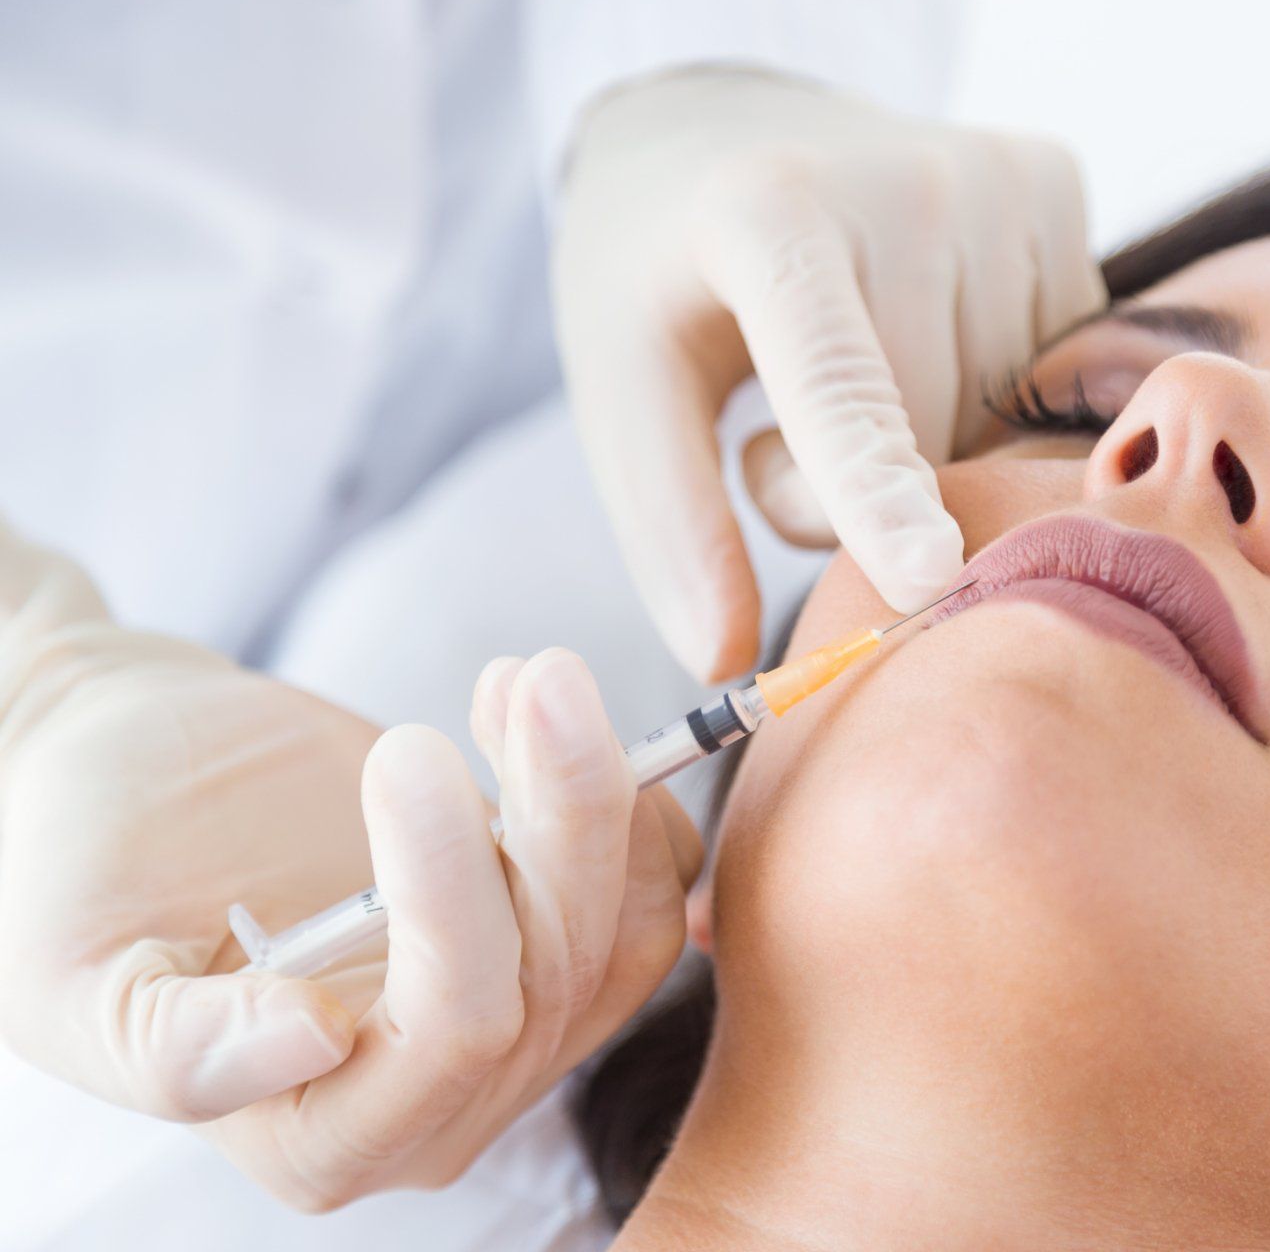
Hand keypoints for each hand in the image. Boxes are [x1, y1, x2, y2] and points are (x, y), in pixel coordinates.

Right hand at [0, 533, 699, 1206]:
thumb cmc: (81, 867)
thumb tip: (312, 1039)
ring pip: (626, 926)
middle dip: (556, 812)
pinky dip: (623, 791)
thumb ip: (174, 1044)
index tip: (404, 747)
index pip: (449, 1038)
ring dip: (598, 787)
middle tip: (528, 673)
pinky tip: (523, 709)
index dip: (452, 897)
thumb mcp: (72, 974)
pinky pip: (654, 886)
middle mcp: (440, 1103)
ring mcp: (515, 1023)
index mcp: (322, 1139)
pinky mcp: (558, 939)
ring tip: (529, 676)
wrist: (134, 777)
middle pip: (557, 974)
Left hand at [554, 65, 1105, 680]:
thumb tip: (725, 660)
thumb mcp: (622, 389)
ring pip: (999, 416)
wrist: (717, 129)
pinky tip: (925, 332)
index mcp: (766, 214)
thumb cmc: (659, 279)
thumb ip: (671, 523)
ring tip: (854, 367)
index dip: (876, 491)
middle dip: (859, 488)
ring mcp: (996, 175)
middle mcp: (907, 178)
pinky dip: (988, 386)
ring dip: (929, 440)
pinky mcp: (1054, 180)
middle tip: (778, 431)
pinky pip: (1050, 364)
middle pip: (926, 436)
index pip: (837, 382)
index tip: (928, 576)